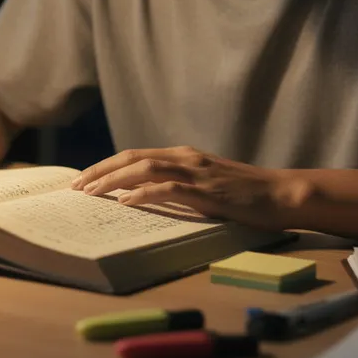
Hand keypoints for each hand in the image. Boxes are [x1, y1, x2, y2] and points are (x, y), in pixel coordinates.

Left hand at [70, 146, 293, 230]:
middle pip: (132, 157)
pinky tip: (125, 202)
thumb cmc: (246, 195)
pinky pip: (168, 188)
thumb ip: (179, 186)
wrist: (282, 194)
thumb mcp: (207, 185)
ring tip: (91, 194)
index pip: (135, 155)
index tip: (84, 179)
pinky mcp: (207, 191)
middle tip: (76, 187)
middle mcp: (186, 158)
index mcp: (184, 155)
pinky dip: (143, 193)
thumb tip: (145, 197)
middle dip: (100, 171)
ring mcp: (197, 173)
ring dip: (113, 180)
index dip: (106, 166)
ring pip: (144, 168)